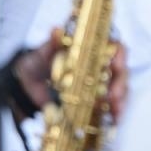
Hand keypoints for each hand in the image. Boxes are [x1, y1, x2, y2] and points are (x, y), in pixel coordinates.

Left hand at [13, 31, 128, 123]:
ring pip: (120, 89)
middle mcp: (102, 64)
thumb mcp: (42, 53)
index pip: (114, 47)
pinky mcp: (99, 101)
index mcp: (93, 48)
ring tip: (115, 112)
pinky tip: (114, 120)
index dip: (120, 56)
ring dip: (121, 101)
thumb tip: (56, 30)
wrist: (29, 84)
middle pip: (121, 71)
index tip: (116, 66)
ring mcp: (103, 83)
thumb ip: (52, 44)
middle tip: (113, 97)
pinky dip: (115, 113)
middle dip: (120, 84)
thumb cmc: (39, 63)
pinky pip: (113, 106)